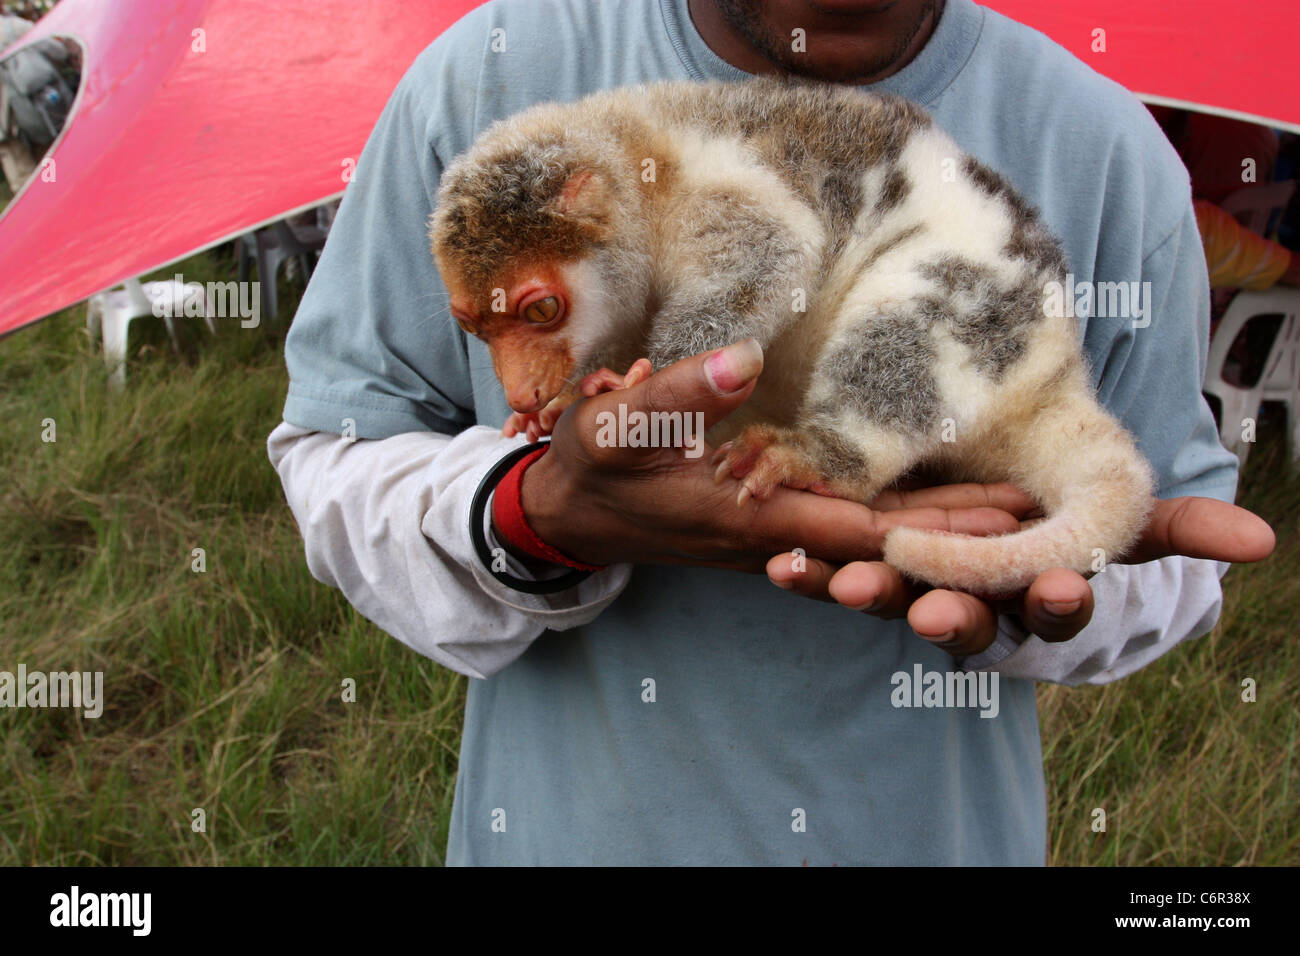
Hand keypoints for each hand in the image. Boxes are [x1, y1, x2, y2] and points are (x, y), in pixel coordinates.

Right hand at [520, 340, 1042, 570]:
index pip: (864, 527)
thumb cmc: (592, 468)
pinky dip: (904, 527)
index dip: (939, 527)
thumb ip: (677, 396)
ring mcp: (778, 538)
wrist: (569, 514)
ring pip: (876, 544)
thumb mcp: (617, 426)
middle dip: (968, 538)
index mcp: (750, 518)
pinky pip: (853, 533)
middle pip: (889, 545)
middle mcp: (778, 538)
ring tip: (1019, 512)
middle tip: (1054, 522)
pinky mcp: (774, 528)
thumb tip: (745, 359)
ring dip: (944, 534)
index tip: (1013, 517)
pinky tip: (939, 506)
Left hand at [766, 494, 1275, 655]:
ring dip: (874, 599)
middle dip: (960, 616)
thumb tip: (1263, 542)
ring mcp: (920, 594)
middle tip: (940, 613)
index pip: (1059, 604)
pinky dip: (809, 576)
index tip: (1065, 589)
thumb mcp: (1115, 521)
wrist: (979, 527)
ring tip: (850, 586)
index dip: (1062, 602)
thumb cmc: (1059, 524)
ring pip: (898, 604)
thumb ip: (1175, 527)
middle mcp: (981, 602)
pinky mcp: (866, 579)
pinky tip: (780, 565)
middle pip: (973, 618)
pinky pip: (835, 581)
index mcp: (1040, 589)